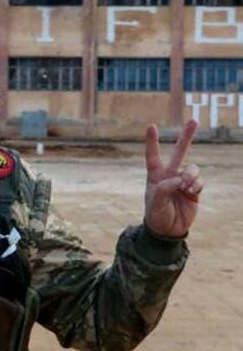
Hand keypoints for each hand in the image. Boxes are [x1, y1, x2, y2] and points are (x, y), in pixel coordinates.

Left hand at [144, 120, 203, 237]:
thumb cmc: (156, 214)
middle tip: (194, 120)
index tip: (151, 126)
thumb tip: (180, 180)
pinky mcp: (195, 190)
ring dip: (190, 175)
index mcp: (155, 175)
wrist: (168, 230)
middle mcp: (170, 175)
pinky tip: (190, 193)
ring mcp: (183, 181)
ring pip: (192, 168)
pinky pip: (199, 181)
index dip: (152, 142)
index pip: (153, 156)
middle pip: (180, 152)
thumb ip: (164, 188)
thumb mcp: (154, 202)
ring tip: (185, 187)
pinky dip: (196, 185)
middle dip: (187, 136)